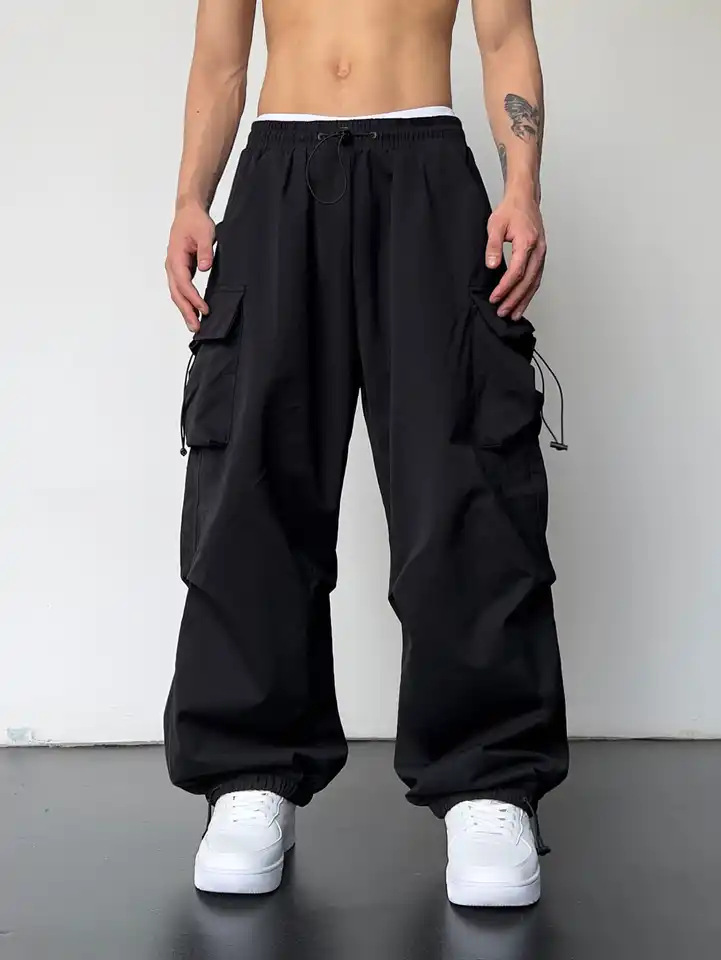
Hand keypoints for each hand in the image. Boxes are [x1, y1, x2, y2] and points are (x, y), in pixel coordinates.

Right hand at [165, 204, 215, 331]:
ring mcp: (174, 269)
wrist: (189, 213)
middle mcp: (171, 265)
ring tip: (195, 325)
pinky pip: (181, 289)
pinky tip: (195, 311)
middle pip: (176, 293)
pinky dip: (187, 302)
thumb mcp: (205, 233)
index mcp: (175, 256)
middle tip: (196, 328)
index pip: (184, 282)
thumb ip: (205, 250)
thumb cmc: (195, 222)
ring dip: (185, 310)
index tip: (204, 309)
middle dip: (186, 311)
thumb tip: (205, 267)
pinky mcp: (180, 270)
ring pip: (177, 294)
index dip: (193, 298)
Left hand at [485, 192, 546, 320]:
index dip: (505, 287)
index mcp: (527, 242)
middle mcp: (538, 250)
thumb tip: (492, 265)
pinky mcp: (540, 256)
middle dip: (515, 299)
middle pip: (528, 281)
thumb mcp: (495, 224)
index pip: (517, 271)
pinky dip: (529, 291)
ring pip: (534, 282)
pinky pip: (536, 278)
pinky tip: (522, 301)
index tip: (494, 297)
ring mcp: (541, 254)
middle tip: (503, 312)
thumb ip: (493, 245)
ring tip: (514, 314)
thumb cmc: (510, 210)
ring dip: (524, 300)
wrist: (524, 198)